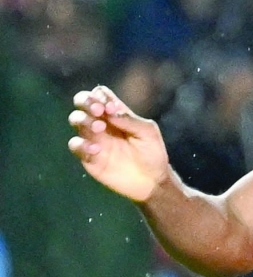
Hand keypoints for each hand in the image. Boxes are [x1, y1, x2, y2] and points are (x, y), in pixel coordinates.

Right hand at [68, 86, 169, 201]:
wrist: (152, 181)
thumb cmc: (152, 153)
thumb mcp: (148, 132)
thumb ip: (130, 119)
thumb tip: (109, 111)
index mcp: (117, 114)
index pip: (100, 94)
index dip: (100, 96)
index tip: (112, 108)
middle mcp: (102, 123)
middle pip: (82, 102)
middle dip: (85, 101)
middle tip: (98, 111)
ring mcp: (94, 139)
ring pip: (76, 120)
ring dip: (84, 120)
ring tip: (100, 128)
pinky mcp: (89, 157)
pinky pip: (76, 145)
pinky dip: (82, 144)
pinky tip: (96, 150)